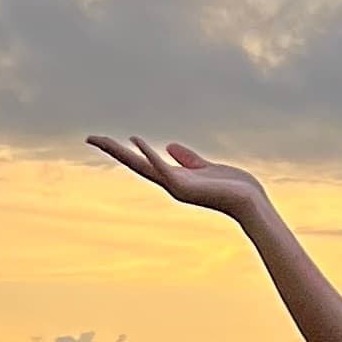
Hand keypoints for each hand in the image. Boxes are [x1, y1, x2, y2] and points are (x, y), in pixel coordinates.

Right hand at [86, 135, 270, 220]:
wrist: (251, 203)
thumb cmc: (234, 188)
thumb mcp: (208, 168)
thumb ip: (189, 159)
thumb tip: (168, 147)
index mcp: (176, 178)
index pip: (144, 161)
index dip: (126, 150)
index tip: (106, 140)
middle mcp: (171, 183)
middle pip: (135, 163)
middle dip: (113, 150)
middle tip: (89, 137)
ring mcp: (176, 186)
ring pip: (142, 165)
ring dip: (121, 151)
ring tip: (99, 139)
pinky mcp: (185, 185)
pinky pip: (163, 168)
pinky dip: (149, 154)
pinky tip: (134, 140)